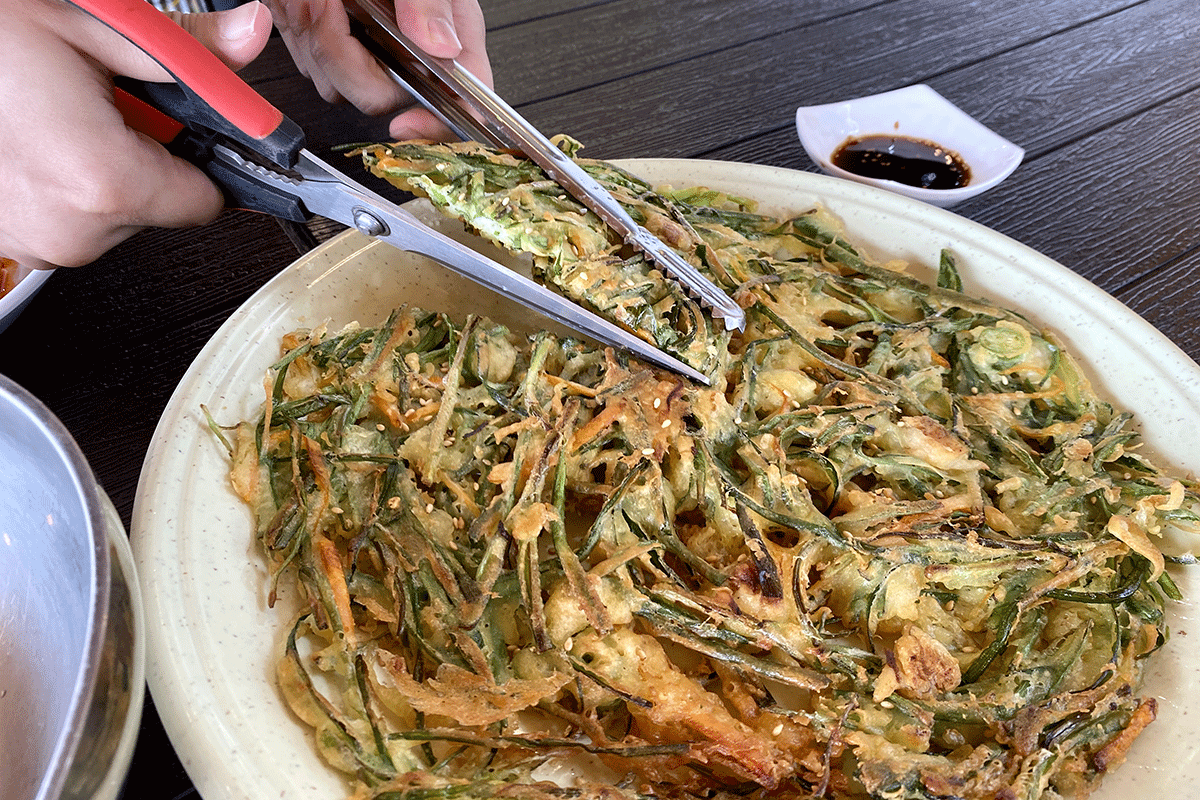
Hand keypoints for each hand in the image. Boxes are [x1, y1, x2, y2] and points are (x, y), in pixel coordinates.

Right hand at [0, 0, 271, 269]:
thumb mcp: (95, 23)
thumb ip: (189, 48)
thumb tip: (253, 33)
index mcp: (104, 184)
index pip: (208, 199)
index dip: (201, 150)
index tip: (184, 117)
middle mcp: (70, 231)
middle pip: (160, 205)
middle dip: (146, 151)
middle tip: (99, 97)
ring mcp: (32, 243)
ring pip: (113, 211)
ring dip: (100, 162)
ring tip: (53, 108)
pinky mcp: (7, 241)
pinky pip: (66, 215)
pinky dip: (60, 176)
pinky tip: (30, 132)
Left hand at [266, 0, 491, 139]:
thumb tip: (442, 46)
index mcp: (446, 20)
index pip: (462, 91)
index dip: (440, 120)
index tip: (408, 124)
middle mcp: (409, 34)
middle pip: (384, 94)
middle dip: (348, 60)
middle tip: (331, 10)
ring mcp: (367, 36)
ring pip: (340, 84)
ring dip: (316, 42)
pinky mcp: (328, 31)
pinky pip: (311, 62)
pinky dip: (299, 33)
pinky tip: (305, 1)